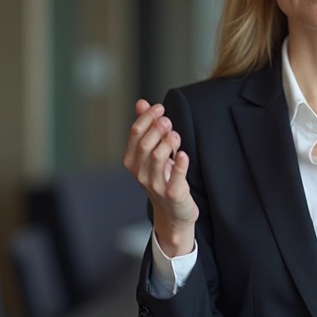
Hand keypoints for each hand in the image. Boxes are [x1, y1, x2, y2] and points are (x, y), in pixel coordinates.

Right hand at [123, 99, 198, 256]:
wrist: (173, 213)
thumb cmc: (163, 178)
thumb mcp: (152, 153)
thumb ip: (146, 127)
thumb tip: (141, 102)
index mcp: (132, 161)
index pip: (135, 133)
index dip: (147, 117)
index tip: (160, 108)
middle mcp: (140, 173)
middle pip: (145, 143)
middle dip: (158, 128)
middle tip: (169, 121)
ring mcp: (155, 185)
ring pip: (157, 157)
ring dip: (168, 142)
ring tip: (176, 136)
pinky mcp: (173, 195)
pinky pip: (175, 177)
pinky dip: (180, 164)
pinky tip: (184, 154)